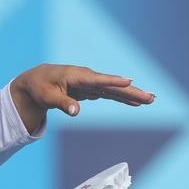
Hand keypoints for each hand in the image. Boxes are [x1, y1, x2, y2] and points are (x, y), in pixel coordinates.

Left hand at [10, 64, 154, 131]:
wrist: (37, 80)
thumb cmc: (40, 87)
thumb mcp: (47, 96)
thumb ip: (62, 103)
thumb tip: (75, 112)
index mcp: (77, 76)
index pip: (98, 80)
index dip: (113, 81)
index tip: (129, 82)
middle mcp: (88, 78)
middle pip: (113, 86)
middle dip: (132, 91)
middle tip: (151, 97)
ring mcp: (91, 83)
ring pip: (115, 90)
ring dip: (132, 95)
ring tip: (151, 99)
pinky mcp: (92, 89)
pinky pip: (110, 94)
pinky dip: (123, 98)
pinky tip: (136, 103)